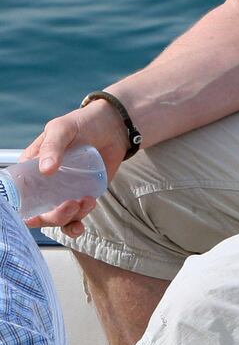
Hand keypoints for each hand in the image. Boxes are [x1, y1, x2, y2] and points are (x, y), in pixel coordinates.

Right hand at [20, 100, 129, 236]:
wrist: (112, 126)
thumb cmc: (82, 123)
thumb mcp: (62, 129)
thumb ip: (52, 146)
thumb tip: (45, 169)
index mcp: (32, 170)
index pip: (20, 196)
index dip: (23, 210)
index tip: (35, 215)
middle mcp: (45, 185)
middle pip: (39, 213)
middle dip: (53, 216)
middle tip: (71, 205)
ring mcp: (64, 192)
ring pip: (58, 218)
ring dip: (69, 219)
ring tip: (86, 202)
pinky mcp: (82, 196)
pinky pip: (76, 216)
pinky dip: (79, 220)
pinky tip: (89, 208)